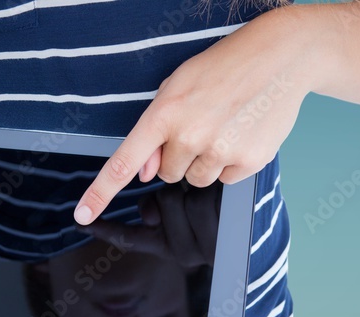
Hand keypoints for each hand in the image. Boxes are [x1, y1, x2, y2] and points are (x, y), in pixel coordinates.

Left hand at [73, 13, 313, 224]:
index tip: (81, 215)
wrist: (278, 58)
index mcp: (164, 113)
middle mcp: (189, 135)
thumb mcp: (178, 87)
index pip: (124, 161)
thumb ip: (157, 132)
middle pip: (168, 174)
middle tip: (201, 125)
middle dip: (179, 157)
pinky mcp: (249, 161)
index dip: (100, 192)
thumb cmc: (223, 69)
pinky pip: (226, 180)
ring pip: (197, 180)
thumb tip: (146, 173)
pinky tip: (241, 135)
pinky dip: (231, 164)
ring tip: (223, 128)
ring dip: (205, 162)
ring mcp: (220, 150)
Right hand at [80, 181, 220, 268]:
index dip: (105, 228)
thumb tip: (145, 208)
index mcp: (167, 246)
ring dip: (198, 185)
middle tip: (195, 191)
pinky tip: (222, 197)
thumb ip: (157, 204)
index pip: (130, 237)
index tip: (82, 221)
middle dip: (177, 186)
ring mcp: (202, 249)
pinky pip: (203, 201)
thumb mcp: (184, 207)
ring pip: (183, 198)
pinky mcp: (221, 238)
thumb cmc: (216, 209)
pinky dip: (211, 189)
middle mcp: (182, 254)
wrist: (254, 226)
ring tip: (213, 195)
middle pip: (161, 200)